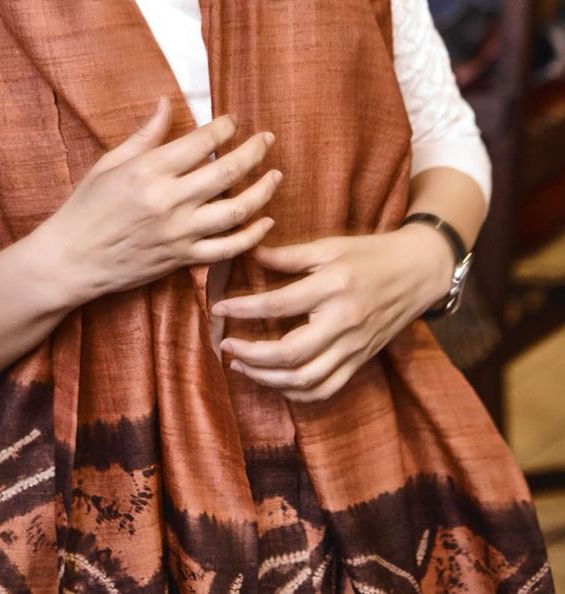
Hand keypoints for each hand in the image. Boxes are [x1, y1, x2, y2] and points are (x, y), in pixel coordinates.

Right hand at [42, 96, 281, 303]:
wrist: (69, 260)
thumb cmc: (84, 208)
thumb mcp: (109, 163)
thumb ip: (145, 135)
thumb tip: (166, 103)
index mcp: (149, 171)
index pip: (201, 142)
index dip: (224, 128)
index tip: (233, 121)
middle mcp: (168, 200)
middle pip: (227, 172)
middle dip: (254, 151)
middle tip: (268, 139)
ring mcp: (178, 233)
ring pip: (236, 211)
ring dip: (263, 192)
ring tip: (276, 176)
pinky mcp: (182, 259)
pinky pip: (227, 249)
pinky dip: (252, 236)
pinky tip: (266, 221)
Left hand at [211, 225, 453, 402]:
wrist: (419, 271)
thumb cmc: (371, 253)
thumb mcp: (331, 245)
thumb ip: (290, 255)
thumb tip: (251, 254)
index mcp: (333, 287)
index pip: (279, 305)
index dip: (243, 309)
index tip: (218, 308)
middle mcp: (344, 321)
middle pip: (290, 353)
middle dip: (251, 354)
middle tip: (225, 345)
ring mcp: (354, 346)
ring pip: (306, 379)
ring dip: (268, 379)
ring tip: (242, 365)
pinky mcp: (361, 360)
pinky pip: (326, 388)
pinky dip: (297, 393)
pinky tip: (275, 382)